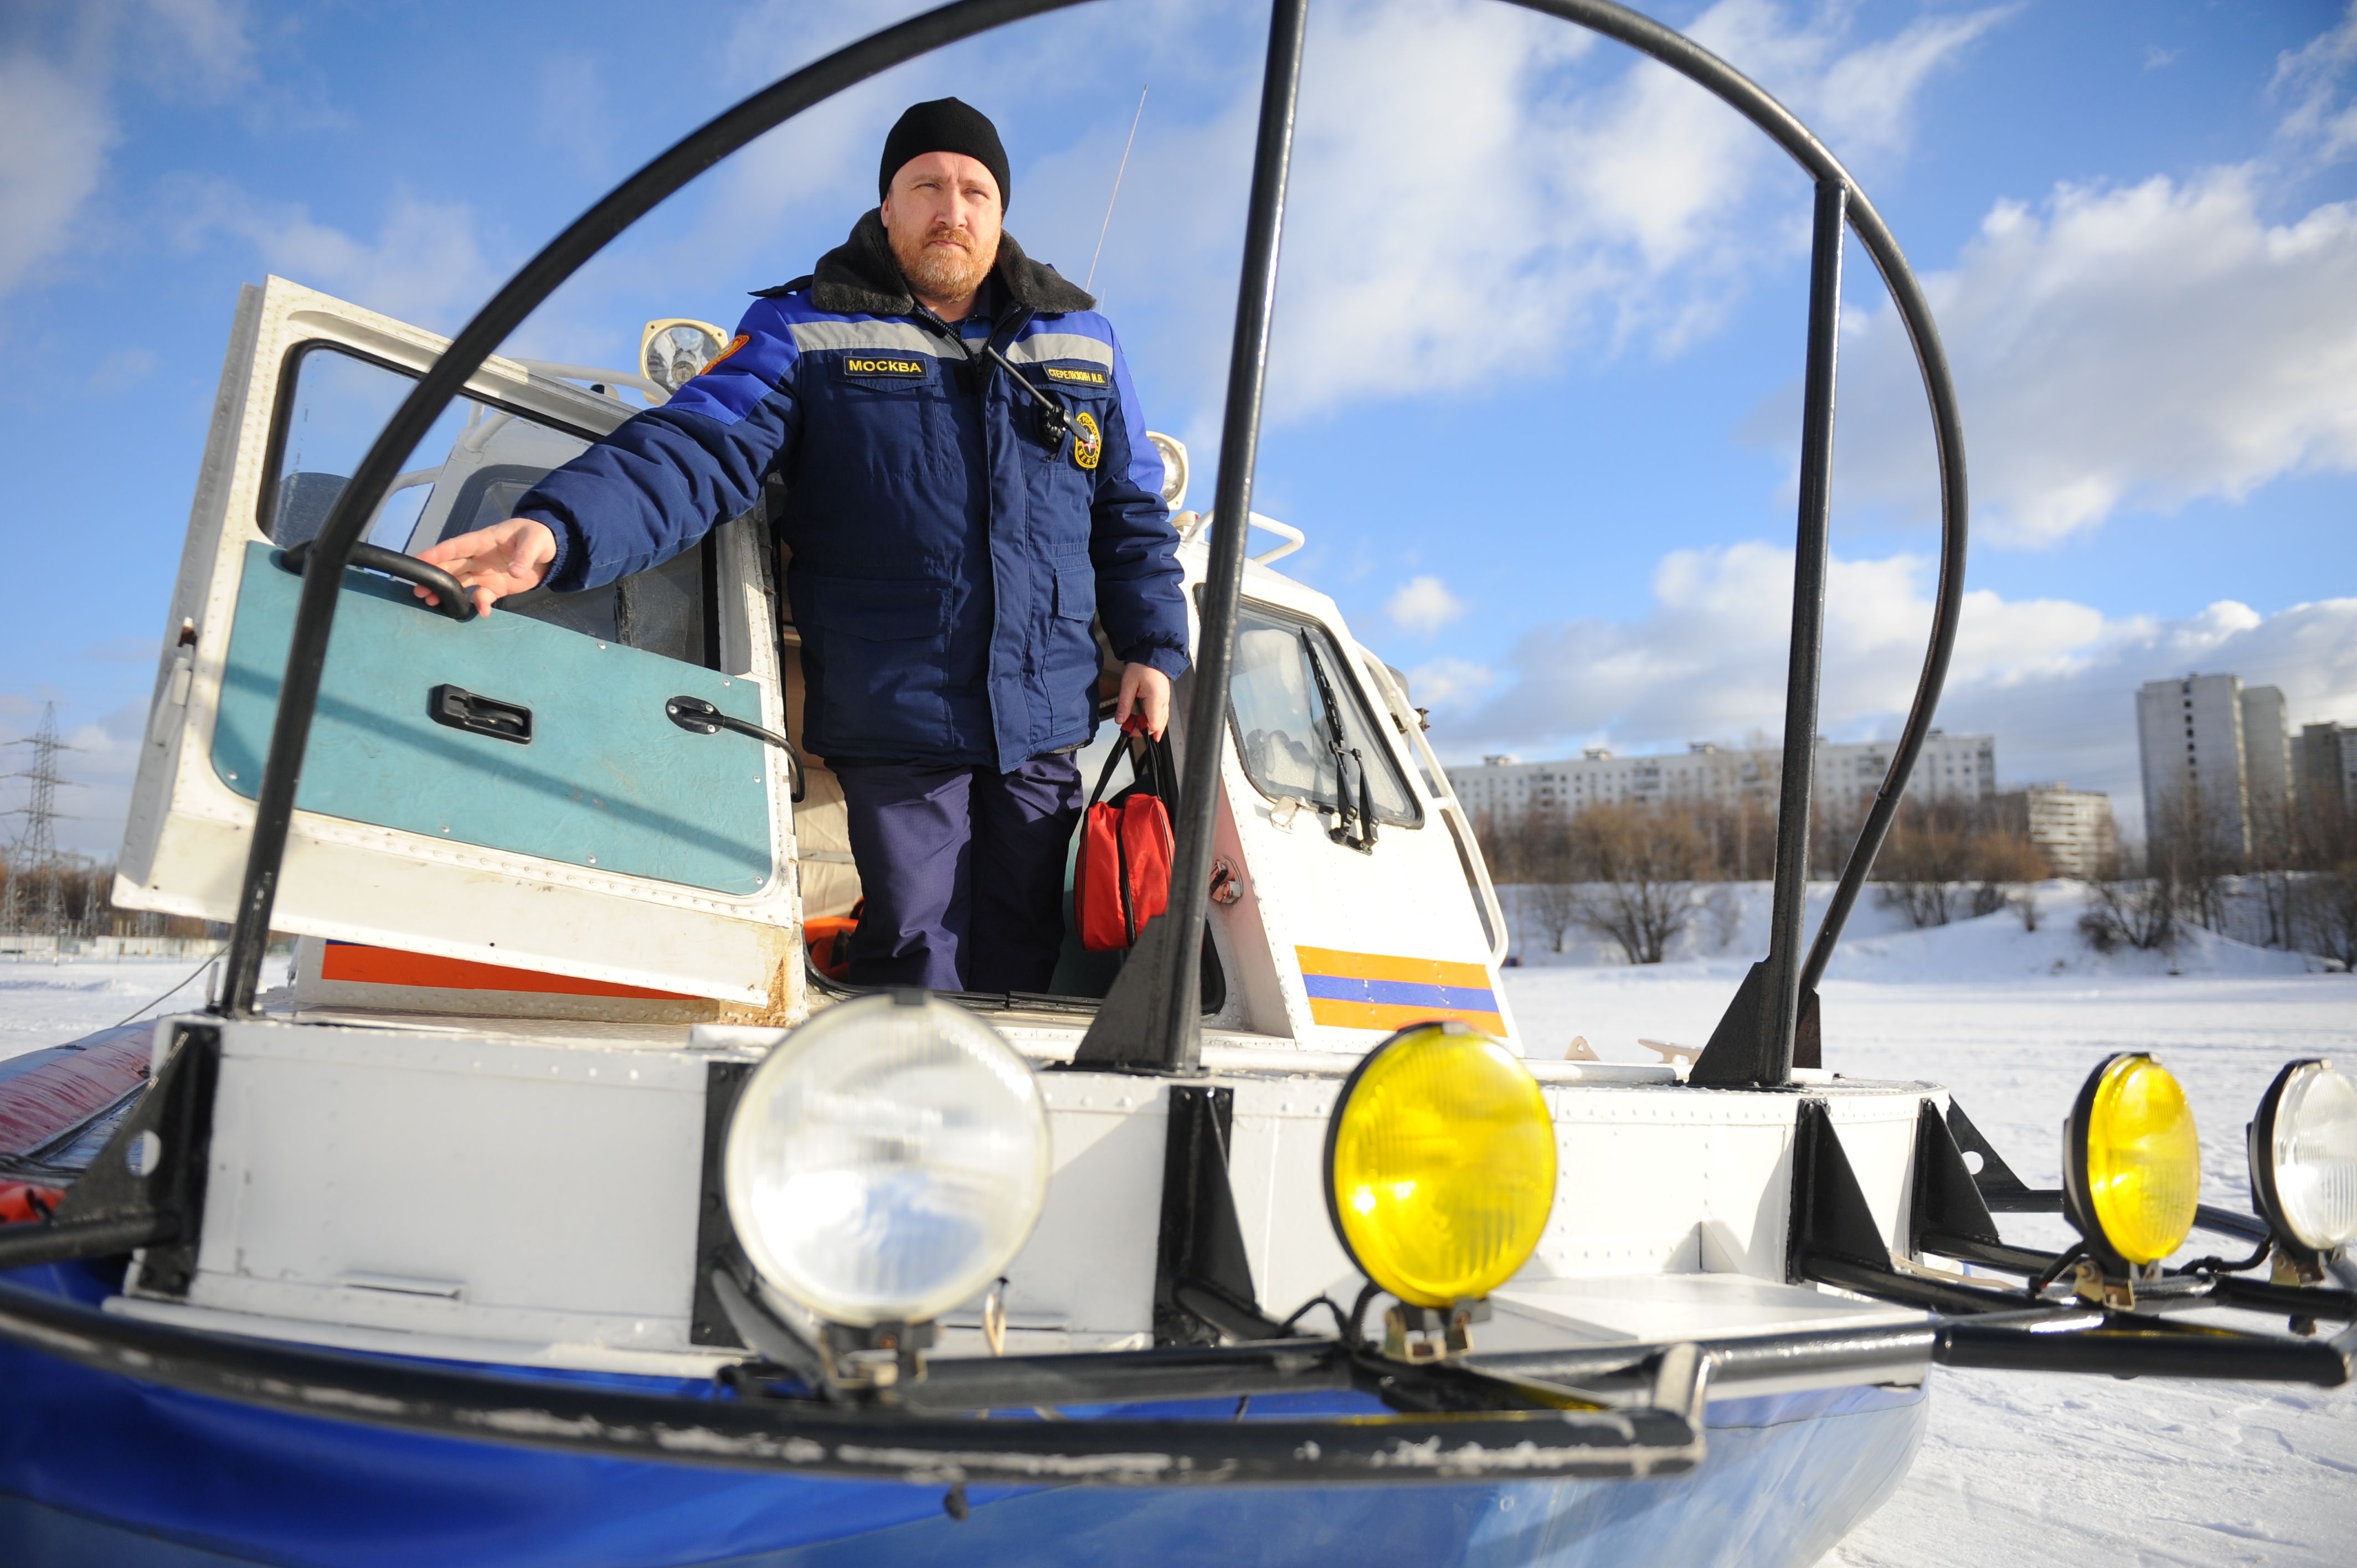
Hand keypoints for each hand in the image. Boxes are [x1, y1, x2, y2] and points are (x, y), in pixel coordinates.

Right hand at [414, 517, 556, 614]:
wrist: (552, 551)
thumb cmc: (540, 537)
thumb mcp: (535, 540)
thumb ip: (524, 555)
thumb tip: (514, 571)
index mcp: (483, 540)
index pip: (455, 546)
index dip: (436, 553)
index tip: (418, 560)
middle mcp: (479, 557)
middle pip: (450, 566)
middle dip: (433, 576)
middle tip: (418, 589)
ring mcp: (485, 572)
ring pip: (459, 582)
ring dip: (446, 591)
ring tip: (431, 602)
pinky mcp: (495, 586)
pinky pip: (482, 596)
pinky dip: (479, 604)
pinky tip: (481, 612)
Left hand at [1114, 662, 1171, 740]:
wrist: (1152, 654)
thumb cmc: (1142, 665)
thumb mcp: (1128, 684)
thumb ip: (1124, 704)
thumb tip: (1120, 720)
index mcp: (1156, 698)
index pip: (1152, 725)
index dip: (1140, 731)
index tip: (1128, 729)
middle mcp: (1163, 702)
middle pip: (1157, 726)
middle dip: (1142, 729)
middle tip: (1128, 726)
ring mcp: (1165, 701)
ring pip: (1160, 722)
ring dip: (1147, 726)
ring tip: (1133, 723)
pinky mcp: (1163, 699)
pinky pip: (1161, 715)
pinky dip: (1152, 720)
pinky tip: (1144, 722)